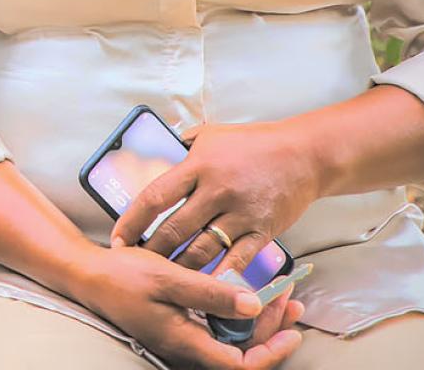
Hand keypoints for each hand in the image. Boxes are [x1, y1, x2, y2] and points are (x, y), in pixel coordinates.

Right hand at [73, 244, 303, 369]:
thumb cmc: (124, 276)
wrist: (90, 275)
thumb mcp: (168, 278)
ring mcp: (185, 338)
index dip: (270, 351)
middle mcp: (187, 347)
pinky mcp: (181, 325)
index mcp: (185, 342)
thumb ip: (210, 294)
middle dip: (272, 329)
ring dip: (259, 321)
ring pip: (233, 340)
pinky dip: (239, 312)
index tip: (292, 329)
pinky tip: (248, 291)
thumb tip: (253, 306)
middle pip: (241, 353)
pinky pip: (219, 328)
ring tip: (279, 294)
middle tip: (292, 298)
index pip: (240, 364)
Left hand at [109, 120, 321, 278]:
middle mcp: (216, 190)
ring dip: (179, 267)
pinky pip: (235, 261)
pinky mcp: (261, 231)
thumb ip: (183, 145)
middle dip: (152, 251)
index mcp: (199, 165)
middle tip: (138, 265)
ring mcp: (239, 213)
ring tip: (164, 278)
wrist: (305, 154)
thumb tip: (156, 151)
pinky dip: (217, 278)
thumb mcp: (213, 133)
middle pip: (174, 230)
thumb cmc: (255, 142)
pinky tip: (202, 289)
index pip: (155, 197)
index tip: (119, 238)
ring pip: (200, 251)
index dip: (132, 221)